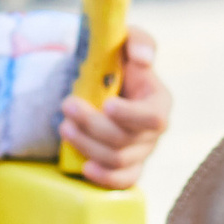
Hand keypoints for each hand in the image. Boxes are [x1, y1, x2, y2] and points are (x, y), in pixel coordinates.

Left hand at [60, 24, 171, 188]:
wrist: (101, 82)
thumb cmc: (117, 60)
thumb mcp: (127, 41)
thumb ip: (139, 41)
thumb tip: (143, 58)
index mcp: (159, 101)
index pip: (154, 118)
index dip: (131, 115)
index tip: (106, 104)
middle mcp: (153, 132)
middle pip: (126, 140)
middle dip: (93, 125)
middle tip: (67, 105)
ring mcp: (141, 152)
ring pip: (117, 160)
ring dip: (87, 145)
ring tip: (64, 126)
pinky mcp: (127, 167)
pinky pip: (122, 182)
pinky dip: (104, 178)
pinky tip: (84, 167)